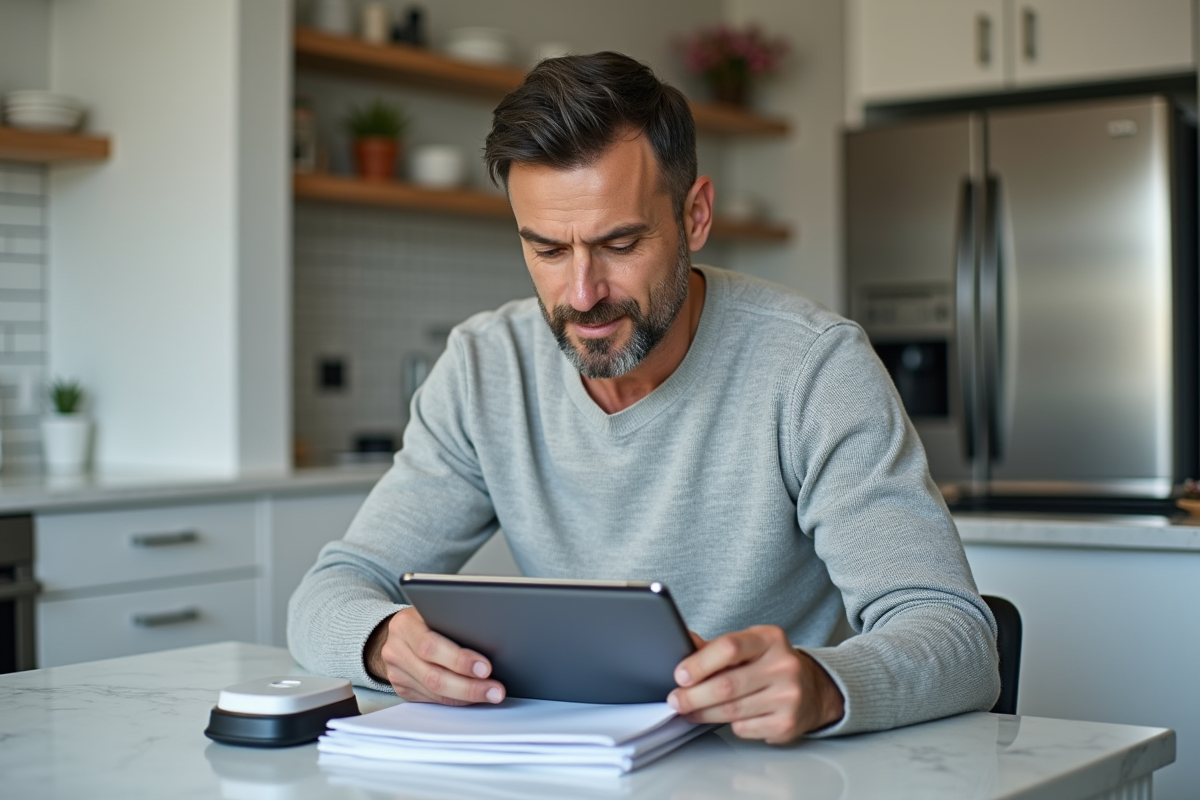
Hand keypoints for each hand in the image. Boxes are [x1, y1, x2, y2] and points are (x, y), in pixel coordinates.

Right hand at [365, 607, 505, 705]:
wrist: (399, 631)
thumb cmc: (427, 617)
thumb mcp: (436, 610)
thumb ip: (454, 621)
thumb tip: (493, 637)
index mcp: (405, 624)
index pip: (431, 646)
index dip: (460, 660)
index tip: (486, 667)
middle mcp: (396, 650)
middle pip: (434, 676)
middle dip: (469, 686)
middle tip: (495, 690)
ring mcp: (396, 673)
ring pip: (434, 693)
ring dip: (467, 697)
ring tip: (491, 694)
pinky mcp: (402, 689)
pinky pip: (432, 700)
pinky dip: (456, 700)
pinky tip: (474, 698)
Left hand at [667, 626, 843, 743]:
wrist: (813, 690)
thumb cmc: (770, 664)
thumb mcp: (749, 645)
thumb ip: (716, 647)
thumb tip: (680, 642)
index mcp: (770, 639)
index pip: (730, 648)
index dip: (700, 663)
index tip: (680, 675)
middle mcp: (784, 665)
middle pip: (727, 685)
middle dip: (693, 695)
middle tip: (676, 700)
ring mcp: (788, 696)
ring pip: (732, 711)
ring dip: (703, 713)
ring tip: (688, 710)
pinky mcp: (787, 724)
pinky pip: (743, 728)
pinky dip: (728, 724)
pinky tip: (724, 717)